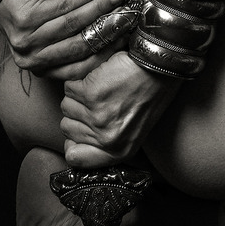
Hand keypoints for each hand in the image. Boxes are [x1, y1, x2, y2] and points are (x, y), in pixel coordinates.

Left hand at [0, 0, 130, 82]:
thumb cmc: (36, 18)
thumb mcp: (54, 39)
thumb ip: (75, 44)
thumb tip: (115, 38)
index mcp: (42, 69)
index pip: (79, 67)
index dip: (104, 52)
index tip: (123, 37)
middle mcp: (32, 58)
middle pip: (78, 44)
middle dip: (106, 27)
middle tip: (123, 14)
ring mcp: (27, 39)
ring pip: (73, 23)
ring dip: (99, 7)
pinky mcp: (26, 17)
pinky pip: (63, 6)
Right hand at [60, 50, 180, 167]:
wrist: (158, 67)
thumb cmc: (149, 94)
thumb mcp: (134, 131)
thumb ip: (107, 142)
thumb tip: (72, 147)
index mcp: (119, 151)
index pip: (75, 158)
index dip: (72, 143)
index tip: (78, 130)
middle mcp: (107, 139)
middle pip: (67, 128)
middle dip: (78, 112)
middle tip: (100, 101)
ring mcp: (97, 118)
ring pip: (66, 106)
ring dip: (78, 95)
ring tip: (102, 89)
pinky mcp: (91, 95)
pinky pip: (69, 88)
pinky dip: (80, 80)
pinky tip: (100, 77)